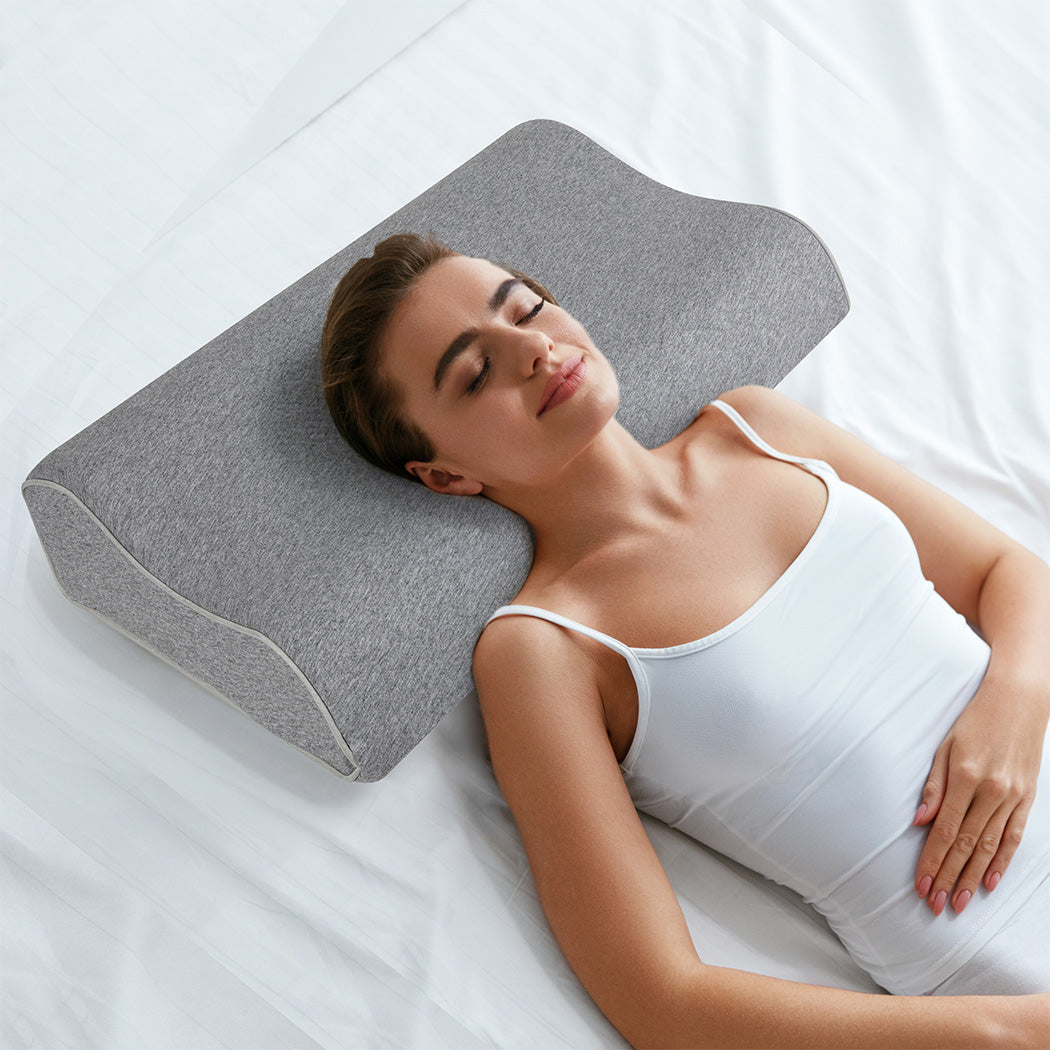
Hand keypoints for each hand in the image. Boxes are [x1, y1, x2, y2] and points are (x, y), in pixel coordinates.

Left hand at [913, 673, 1046, 915]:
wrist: (1019, 701)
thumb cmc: (974, 721)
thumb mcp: (945, 747)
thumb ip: (933, 787)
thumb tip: (919, 822)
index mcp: (966, 777)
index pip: (944, 831)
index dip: (932, 861)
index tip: (921, 885)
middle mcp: (992, 792)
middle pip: (966, 846)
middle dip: (948, 878)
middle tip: (934, 905)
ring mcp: (1013, 798)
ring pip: (990, 848)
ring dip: (972, 878)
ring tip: (958, 902)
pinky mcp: (1028, 799)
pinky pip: (1014, 837)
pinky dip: (1002, 862)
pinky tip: (990, 883)